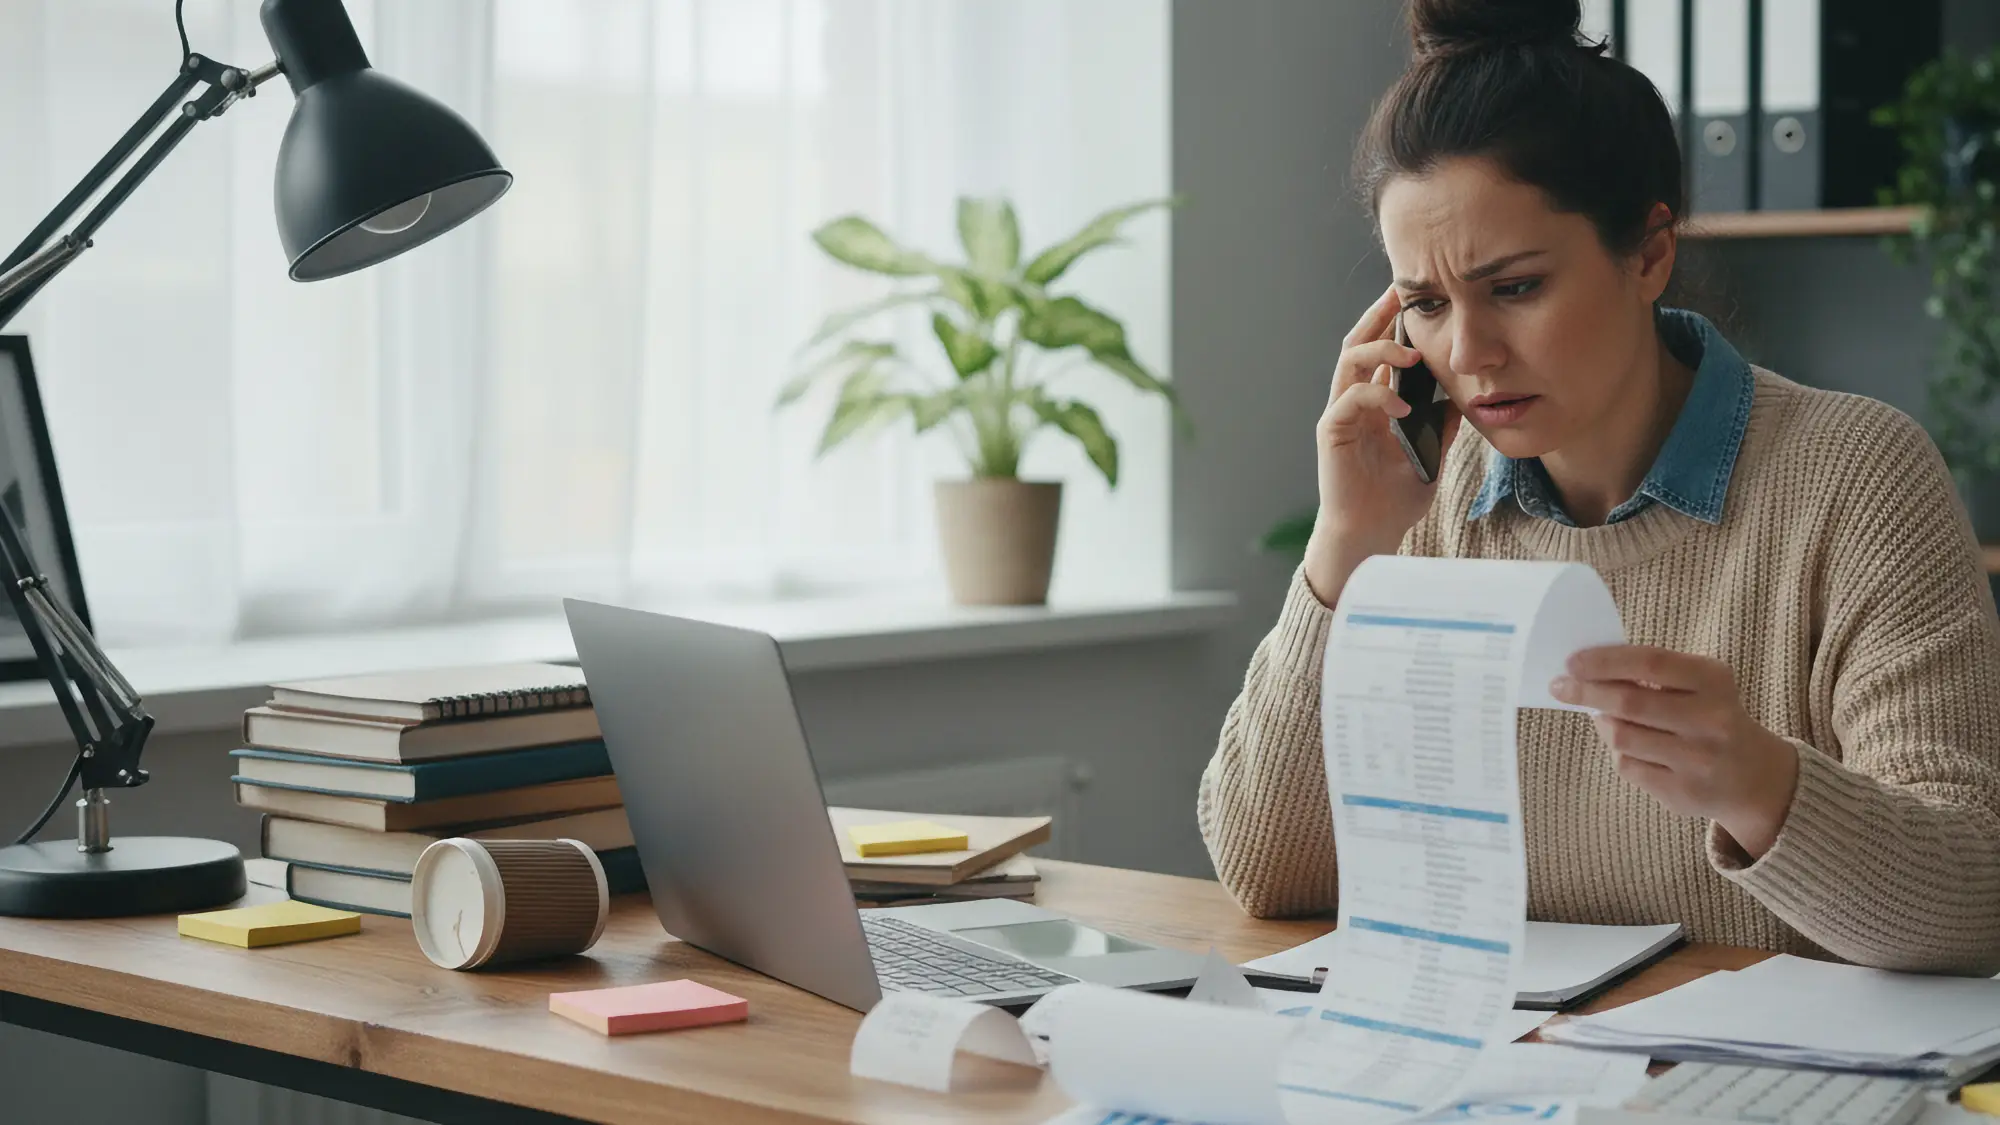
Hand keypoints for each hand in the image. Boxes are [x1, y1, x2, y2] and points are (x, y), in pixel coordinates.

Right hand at [1301, 285, 1462, 604]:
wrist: (1369, 534)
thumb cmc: (1395, 499)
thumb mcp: (1432, 455)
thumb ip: (1443, 426)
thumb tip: (1464, 397)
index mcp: (1375, 403)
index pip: (1381, 350)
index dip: (1395, 322)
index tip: (1419, 298)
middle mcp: (1353, 402)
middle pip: (1359, 342)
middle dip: (1380, 315)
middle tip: (1403, 292)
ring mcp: (1340, 415)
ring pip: (1350, 362)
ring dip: (1380, 350)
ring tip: (1410, 352)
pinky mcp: (1331, 433)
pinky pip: (1350, 400)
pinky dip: (1377, 396)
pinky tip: (1402, 406)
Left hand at [1549, 645, 1800, 859]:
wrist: (1753, 777)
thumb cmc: (1709, 716)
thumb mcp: (1697, 685)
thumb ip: (1650, 675)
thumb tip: (1584, 671)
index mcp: (1713, 680)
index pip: (1650, 662)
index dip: (1605, 661)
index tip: (1571, 662)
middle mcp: (1711, 720)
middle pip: (1629, 702)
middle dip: (1586, 691)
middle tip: (1560, 686)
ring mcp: (1698, 760)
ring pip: (1622, 737)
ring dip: (1604, 723)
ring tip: (1604, 716)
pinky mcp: (1683, 792)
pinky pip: (1628, 766)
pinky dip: (1619, 752)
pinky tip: (1630, 746)